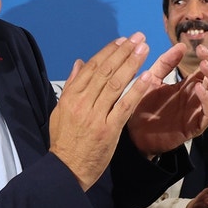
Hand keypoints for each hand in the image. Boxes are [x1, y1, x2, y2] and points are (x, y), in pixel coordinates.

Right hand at [49, 33, 152, 190]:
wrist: (65, 170)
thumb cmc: (64, 141)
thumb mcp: (60, 110)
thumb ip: (71, 85)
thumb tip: (78, 62)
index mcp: (70, 96)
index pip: (91, 67)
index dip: (108, 52)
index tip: (122, 40)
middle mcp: (82, 102)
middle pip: (105, 71)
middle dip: (123, 52)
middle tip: (138, 38)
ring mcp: (95, 116)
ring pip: (115, 84)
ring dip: (132, 64)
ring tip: (144, 49)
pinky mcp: (108, 129)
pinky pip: (125, 106)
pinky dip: (137, 89)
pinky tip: (148, 76)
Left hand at [127, 34, 207, 156]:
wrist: (133, 134)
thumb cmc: (144, 106)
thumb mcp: (153, 78)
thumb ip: (166, 63)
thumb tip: (181, 45)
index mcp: (190, 84)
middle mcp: (198, 96)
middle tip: (204, 51)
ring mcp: (198, 111)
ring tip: (204, 66)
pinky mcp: (195, 126)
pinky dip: (207, 100)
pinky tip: (198, 88)